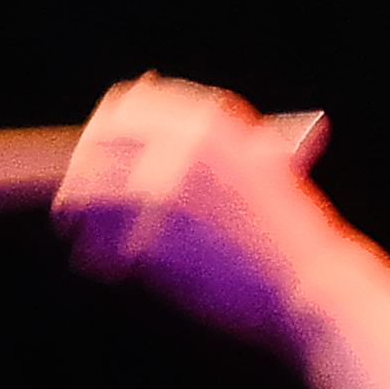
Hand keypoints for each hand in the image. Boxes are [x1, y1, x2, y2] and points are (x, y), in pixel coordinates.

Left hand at [56, 75, 341, 352]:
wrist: (313, 284)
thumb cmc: (290, 235)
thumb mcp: (261, 166)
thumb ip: (208, 146)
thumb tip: (147, 138)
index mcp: (210, 120)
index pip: (130, 104)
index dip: (108, 127)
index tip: (98, 147)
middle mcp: (181, 144)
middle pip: (100, 140)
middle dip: (84, 164)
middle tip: (79, 188)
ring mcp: (162, 188)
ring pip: (88, 187)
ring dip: (76, 206)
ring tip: (76, 226)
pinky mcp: (150, 240)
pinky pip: (100, 241)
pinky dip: (95, 252)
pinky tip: (98, 261)